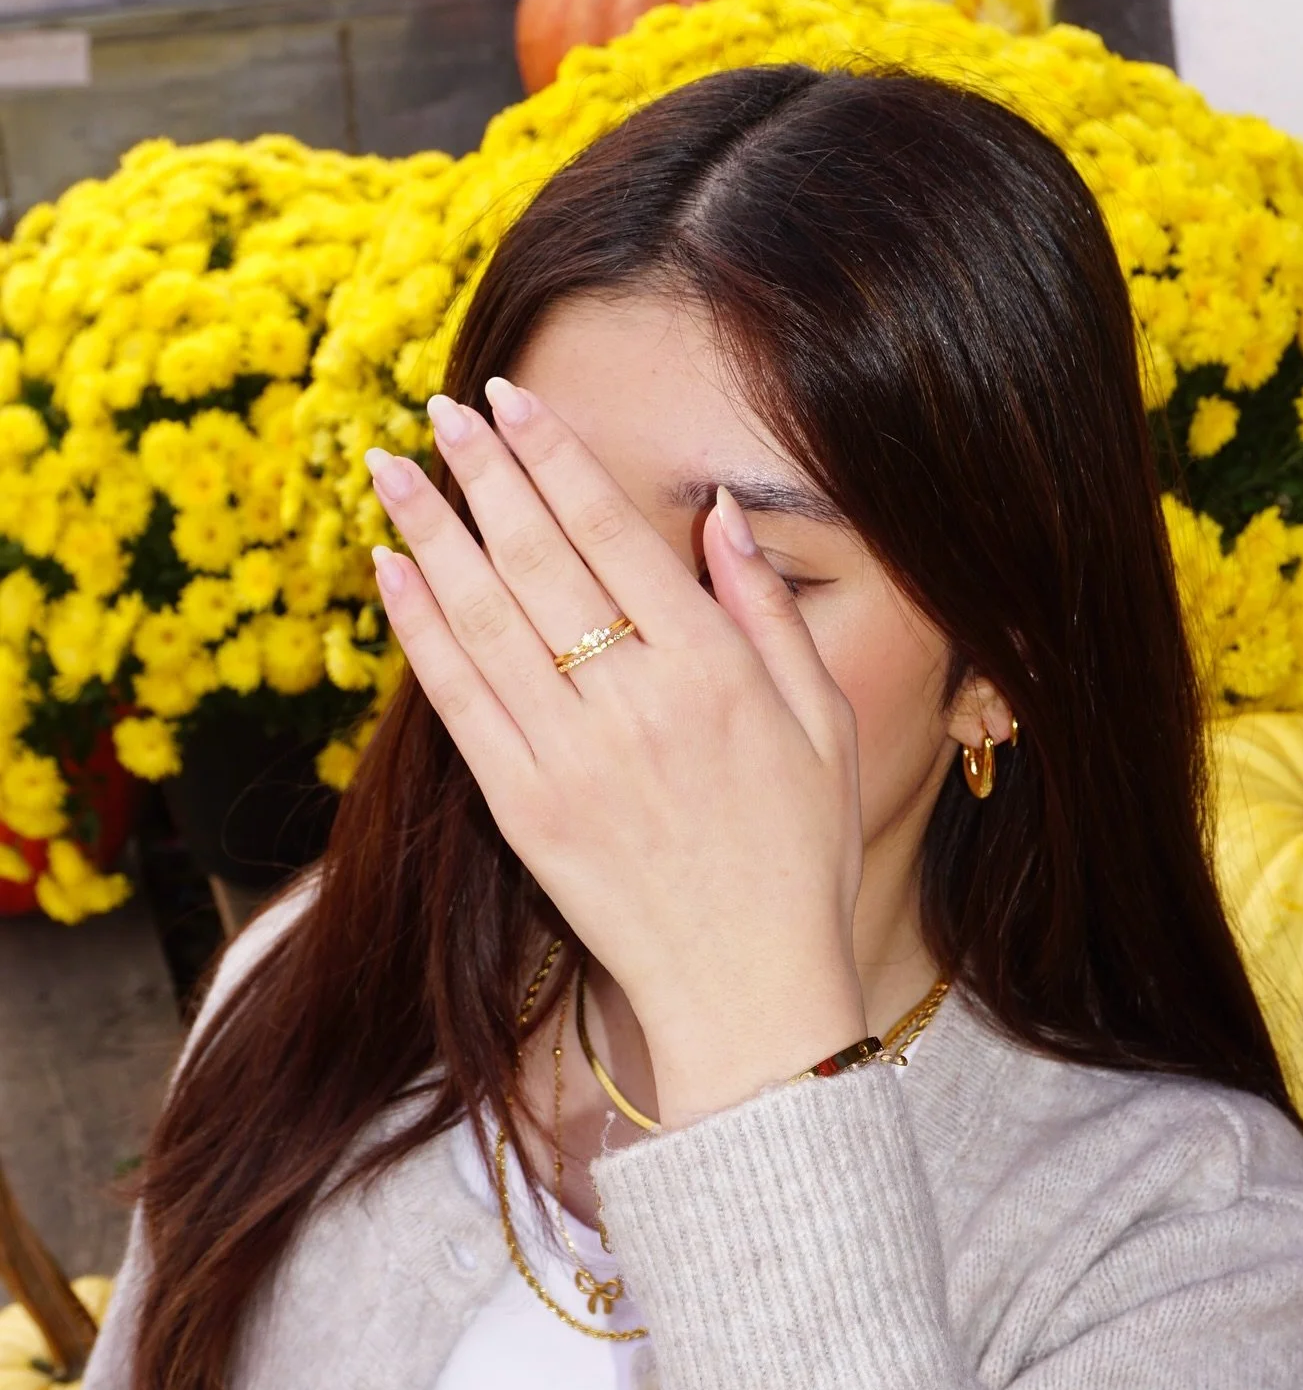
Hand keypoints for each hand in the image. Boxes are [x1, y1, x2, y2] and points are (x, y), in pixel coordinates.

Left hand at [364, 378, 867, 1126]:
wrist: (748, 987)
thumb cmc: (800, 855)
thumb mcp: (825, 725)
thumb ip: (768, 613)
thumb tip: (717, 514)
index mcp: (714, 670)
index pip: (612, 534)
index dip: (553, 458)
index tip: (510, 402)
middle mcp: (634, 702)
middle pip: (536, 559)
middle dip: (482, 473)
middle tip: (440, 412)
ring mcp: (569, 759)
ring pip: (482, 619)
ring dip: (429, 533)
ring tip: (390, 468)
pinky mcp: (524, 812)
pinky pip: (459, 703)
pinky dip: (420, 631)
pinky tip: (393, 573)